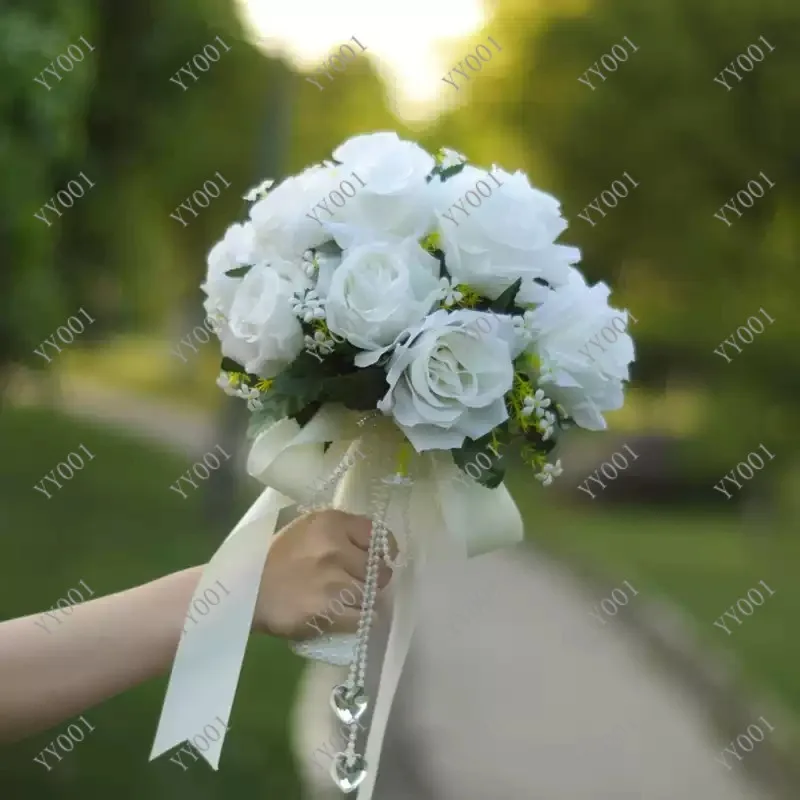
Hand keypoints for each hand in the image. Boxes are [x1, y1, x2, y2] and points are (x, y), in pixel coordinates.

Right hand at [254, 509, 394, 640]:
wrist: (245, 589)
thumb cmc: (277, 557)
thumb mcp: (308, 528)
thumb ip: (341, 531)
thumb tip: (376, 546)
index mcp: (331, 523)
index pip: (378, 535)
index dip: (382, 551)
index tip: (377, 560)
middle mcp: (335, 548)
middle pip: (379, 570)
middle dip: (373, 579)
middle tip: (356, 583)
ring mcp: (333, 581)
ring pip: (371, 596)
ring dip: (363, 601)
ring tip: (345, 600)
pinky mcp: (329, 611)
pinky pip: (361, 618)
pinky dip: (356, 620)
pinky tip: (343, 616)